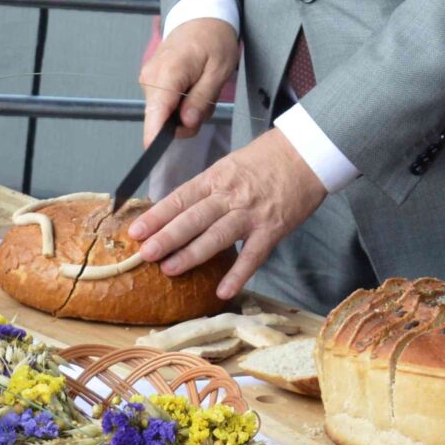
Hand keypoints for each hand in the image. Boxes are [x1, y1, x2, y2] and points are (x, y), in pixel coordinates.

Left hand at [126, 130, 323, 298]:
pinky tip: (222, 291)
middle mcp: (231, 195)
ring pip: (216, 236)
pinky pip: (252, 256)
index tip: (136, 231)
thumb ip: (209, 187)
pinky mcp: (273, 229)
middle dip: (166, 237)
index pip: (181, 198)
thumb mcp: (231, 164)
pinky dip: (237, 275)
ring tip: (170, 269)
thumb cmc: (269, 156)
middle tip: (144, 253)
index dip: (157, 216)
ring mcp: (252, 213)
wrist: (308, 152)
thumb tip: (181, 209)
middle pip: (193, 218)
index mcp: (217, 176)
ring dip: (191, 254)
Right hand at [140, 17, 238, 140]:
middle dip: (185, 121)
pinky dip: (179, 104)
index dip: (154, 134)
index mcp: (169, 73)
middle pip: (161, 118)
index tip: (154, 151)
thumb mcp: (219, 70)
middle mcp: (151, 78)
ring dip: (184, 112)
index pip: (156, 111)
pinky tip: (191, 87)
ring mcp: (148, 80)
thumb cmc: (213, 40)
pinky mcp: (150, 82)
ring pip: (163, 114)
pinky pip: (164, 105)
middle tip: (206, 101)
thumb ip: (202, 99)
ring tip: (200, 88)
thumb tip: (185, 123)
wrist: (200, 18)